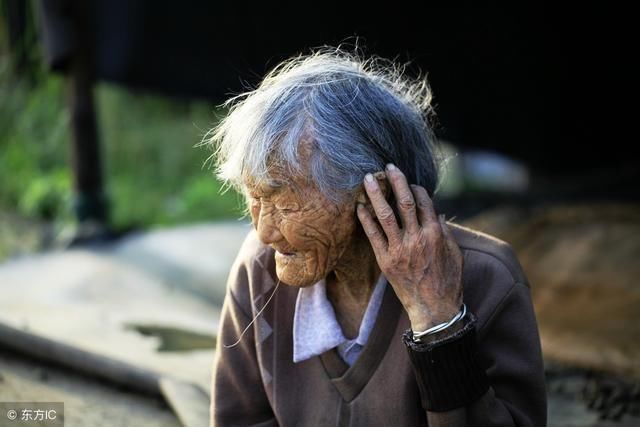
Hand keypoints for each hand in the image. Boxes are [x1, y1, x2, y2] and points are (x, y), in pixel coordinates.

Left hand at [356, 164, 463, 330]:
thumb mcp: (455, 254)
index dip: (415, 188)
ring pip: (386, 215)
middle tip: (388, 166)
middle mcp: (417, 238)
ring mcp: (400, 249)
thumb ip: (445, 232)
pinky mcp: (386, 260)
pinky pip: (373, 235)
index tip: (408, 182)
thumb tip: (437, 214)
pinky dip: (366, 219)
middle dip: (397, 182)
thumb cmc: (448, 282)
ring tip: (368, 179)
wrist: (434, 309)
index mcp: (435, 234)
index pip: (425, 202)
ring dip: (376, 194)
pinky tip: (359, 206)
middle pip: (405, 202)